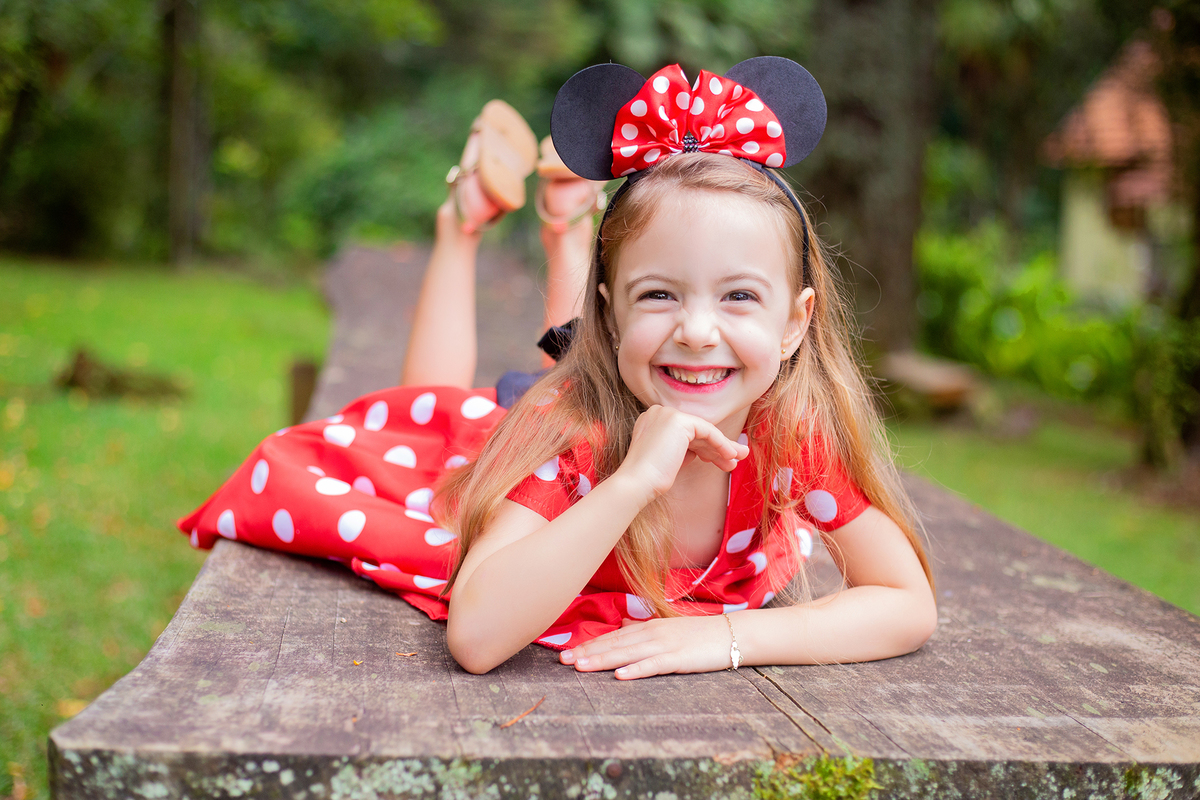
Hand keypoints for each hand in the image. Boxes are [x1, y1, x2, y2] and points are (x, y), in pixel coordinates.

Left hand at [558, 615, 734, 678]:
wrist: (731, 634)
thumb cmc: (699, 634)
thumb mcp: (667, 628)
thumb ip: (642, 629)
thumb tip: (621, 627)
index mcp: (647, 628)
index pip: (612, 637)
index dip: (589, 645)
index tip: (566, 652)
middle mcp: (651, 634)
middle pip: (614, 645)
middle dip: (587, 653)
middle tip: (562, 661)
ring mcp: (665, 646)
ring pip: (627, 654)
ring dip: (603, 661)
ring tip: (581, 667)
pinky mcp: (679, 659)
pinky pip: (654, 666)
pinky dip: (636, 670)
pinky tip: (620, 676)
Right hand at [615, 406, 748, 502]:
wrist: (637, 482)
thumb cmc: (650, 479)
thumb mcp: (671, 459)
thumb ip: (686, 450)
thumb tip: (708, 452)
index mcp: (653, 420)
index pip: (686, 432)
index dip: (705, 447)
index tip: (719, 461)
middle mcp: (659, 412)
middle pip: (696, 431)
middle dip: (717, 447)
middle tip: (734, 460)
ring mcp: (669, 414)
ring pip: (704, 431)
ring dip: (723, 447)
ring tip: (738, 460)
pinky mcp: (679, 421)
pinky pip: (708, 431)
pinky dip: (721, 444)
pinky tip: (731, 455)